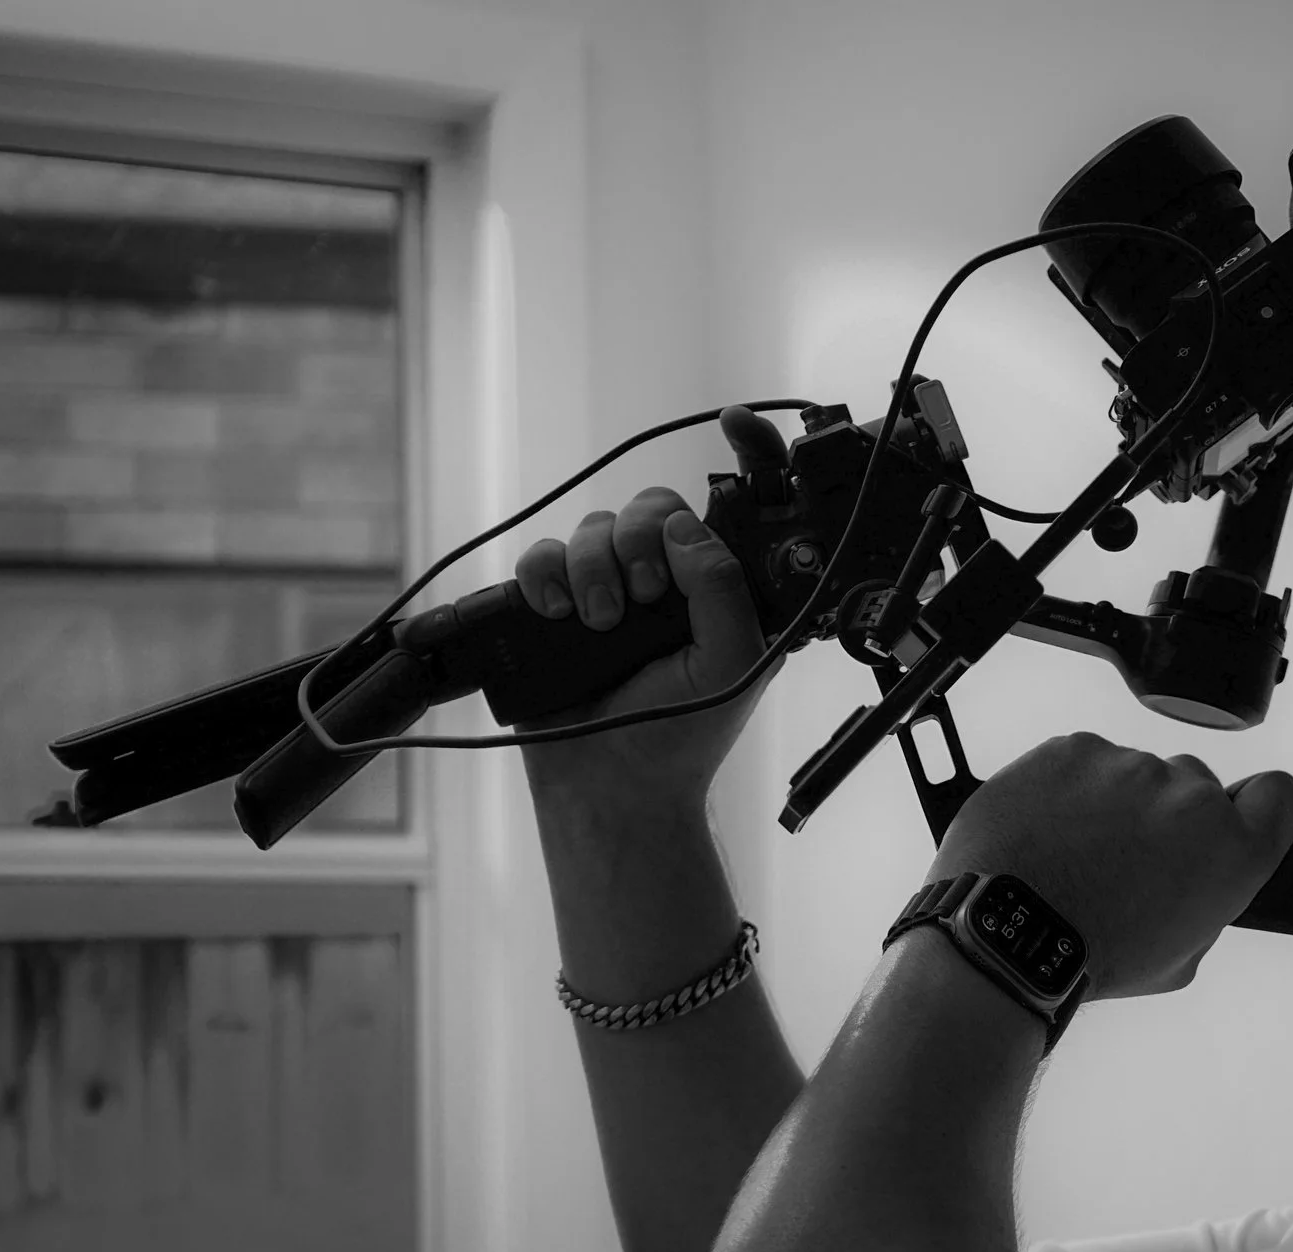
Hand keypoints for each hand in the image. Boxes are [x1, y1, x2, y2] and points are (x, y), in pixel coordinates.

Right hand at [512, 405, 789, 801]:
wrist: (609, 791)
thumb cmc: (682, 736)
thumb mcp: (733, 664)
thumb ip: (724, 590)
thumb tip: (683, 527)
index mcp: (726, 589)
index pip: (741, 508)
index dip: (750, 455)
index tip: (736, 420)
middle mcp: (670, 581)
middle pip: (653, 506)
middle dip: (643, 539)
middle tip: (647, 596)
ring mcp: (611, 590)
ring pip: (597, 526)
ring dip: (596, 566)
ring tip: (601, 622)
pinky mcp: (555, 605)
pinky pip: (542, 554)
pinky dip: (546, 575)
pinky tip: (558, 612)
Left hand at [922, 732, 1292, 1000]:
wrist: (1005, 934)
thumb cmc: (1092, 957)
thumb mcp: (1179, 958)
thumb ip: (1203, 902)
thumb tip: (1191, 878)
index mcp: (1231, 851)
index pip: (1280, 794)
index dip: (1256, 807)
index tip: (1231, 821)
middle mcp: (1190, 797)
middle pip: (1195, 787)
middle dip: (1168, 816)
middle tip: (1124, 861)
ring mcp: (1129, 764)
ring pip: (1132, 775)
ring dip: (1112, 803)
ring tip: (1071, 854)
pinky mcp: (1074, 748)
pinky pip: (1083, 762)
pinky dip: (1067, 790)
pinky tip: (1045, 832)